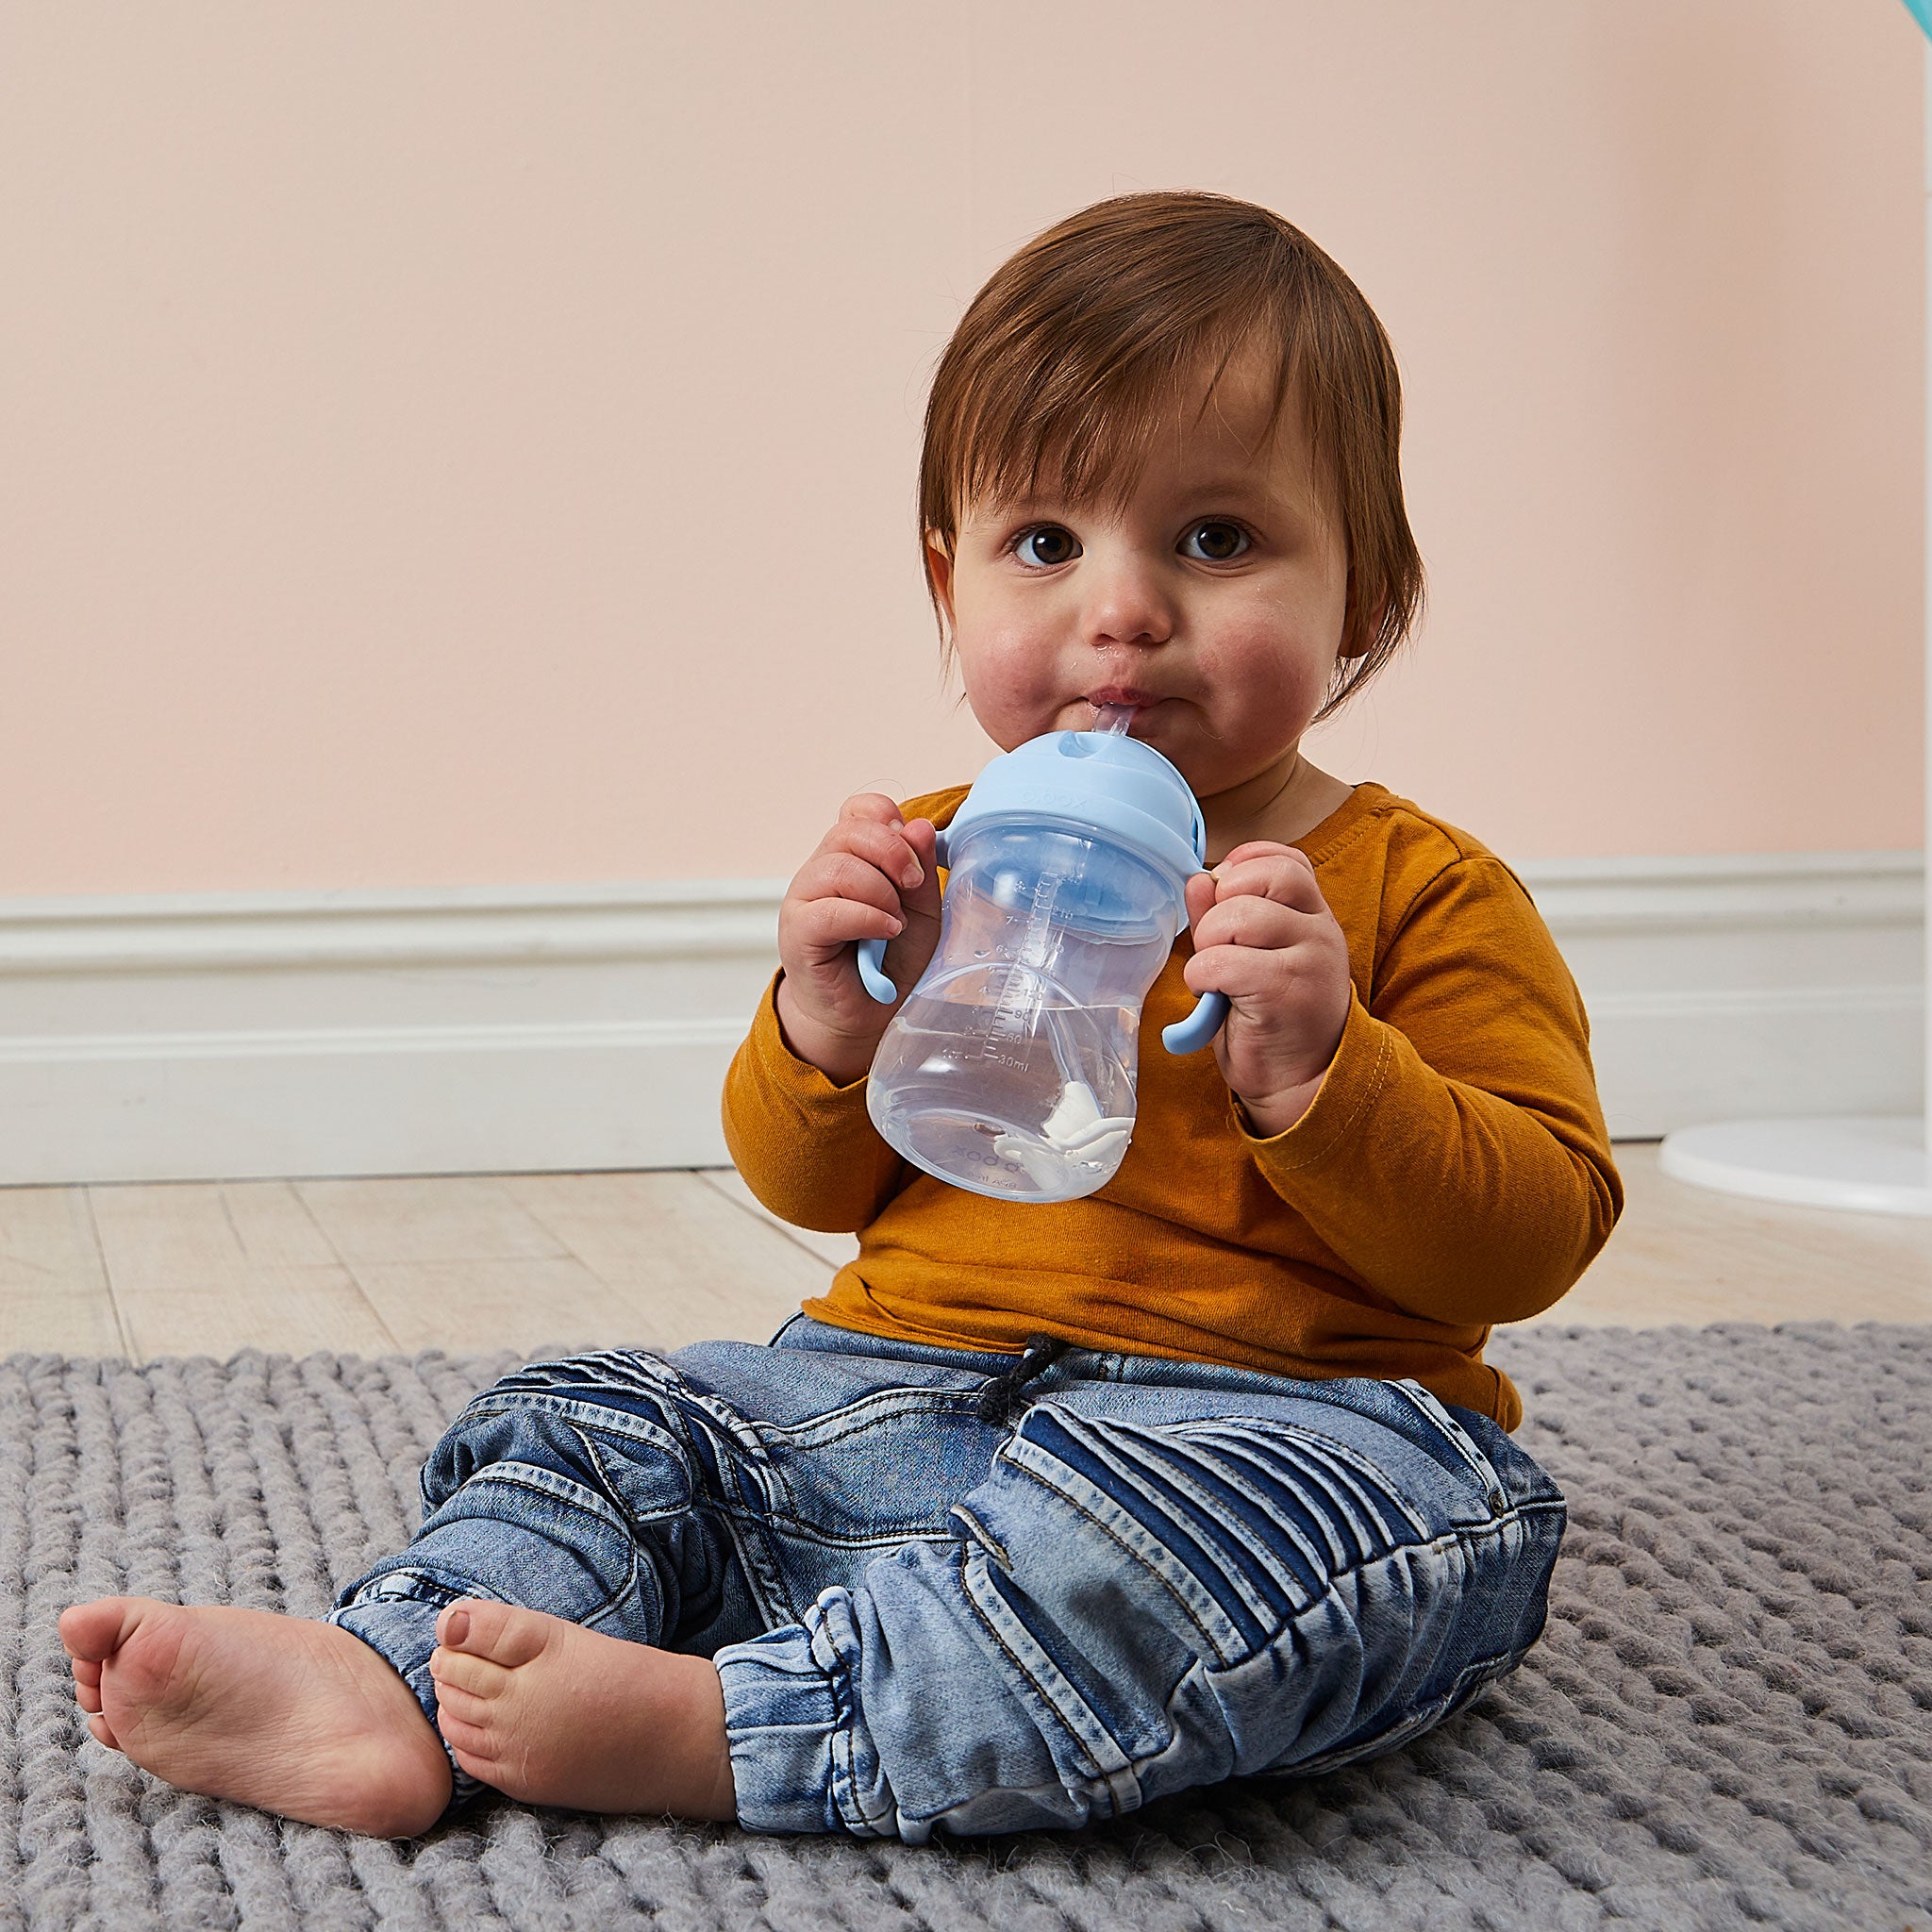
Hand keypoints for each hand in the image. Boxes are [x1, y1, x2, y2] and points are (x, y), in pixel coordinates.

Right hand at [775, 794, 942, 1083]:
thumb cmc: (892, 960)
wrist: (867, 1013)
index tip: (913, 857)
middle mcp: (822, 869)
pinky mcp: (797, 931)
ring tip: (895, 922)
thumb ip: (921, 873)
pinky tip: (885, 931)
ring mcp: (804, 898)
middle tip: (912, 886)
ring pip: (838, 866)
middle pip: (850, 830)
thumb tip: (920, 827)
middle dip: (893, 853)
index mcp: (851, 856)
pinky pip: (828, 910)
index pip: (860, 809)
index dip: (889, 821)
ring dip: (880, 892)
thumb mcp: (923, 913)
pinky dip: (866, 917)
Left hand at [1182, 841, 1351, 1135]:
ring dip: (1208, 945)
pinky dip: (1202, 977)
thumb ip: (1222, 916)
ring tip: (1215, 975)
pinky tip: (1212, 996)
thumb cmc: (1270, 1019)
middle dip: (1219, 909)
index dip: (1244, 865)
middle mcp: (1320, 931)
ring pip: (1238, 917)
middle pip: (1258, 878)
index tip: (1223, 897)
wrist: (1300, 1083)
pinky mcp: (1286, 991)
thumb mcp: (1248, 957)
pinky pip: (1223, 962)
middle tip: (1216, 947)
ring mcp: (1309, 960)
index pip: (1287, 860)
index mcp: (1314, 916)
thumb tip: (1198, 879)